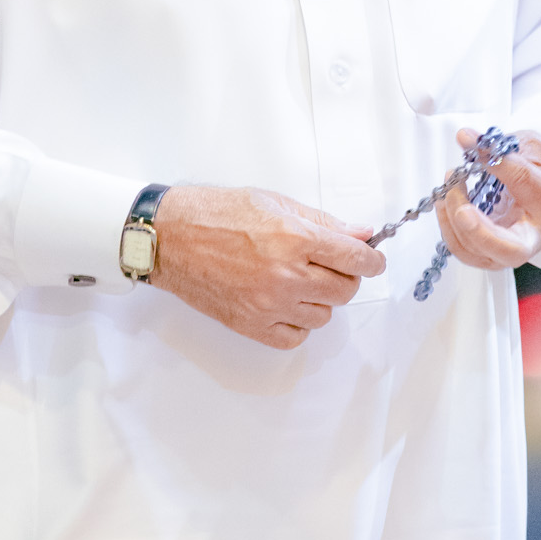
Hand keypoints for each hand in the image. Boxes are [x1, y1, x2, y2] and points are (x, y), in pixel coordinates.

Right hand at [153, 185, 386, 350]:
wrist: (168, 237)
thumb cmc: (215, 213)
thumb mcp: (274, 202)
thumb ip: (321, 222)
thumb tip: (360, 235)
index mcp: (294, 238)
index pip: (356, 259)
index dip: (371, 260)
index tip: (372, 260)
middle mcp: (285, 275)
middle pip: (345, 290)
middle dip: (345, 276)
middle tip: (329, 264)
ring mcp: (268, 304)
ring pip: (323, 315)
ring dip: (320, 300)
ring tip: (298, 280)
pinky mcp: (250, 325)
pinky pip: (295, 337)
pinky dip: (298, 323)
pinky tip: (286, 304)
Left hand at [434, 128, 540, 271]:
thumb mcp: (533, 148)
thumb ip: (500, 145)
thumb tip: (467, 139)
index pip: (523, 182)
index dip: (494, 162)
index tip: (472, 143)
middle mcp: (536, 233)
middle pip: (510, 249)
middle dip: (476, 228)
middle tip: (457, 197)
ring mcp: (514, 250)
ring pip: (480, 253)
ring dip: (453, 221)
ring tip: (450, 186)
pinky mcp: (494, 254)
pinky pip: (466, 251)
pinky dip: (448, 227)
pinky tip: (446, 202)